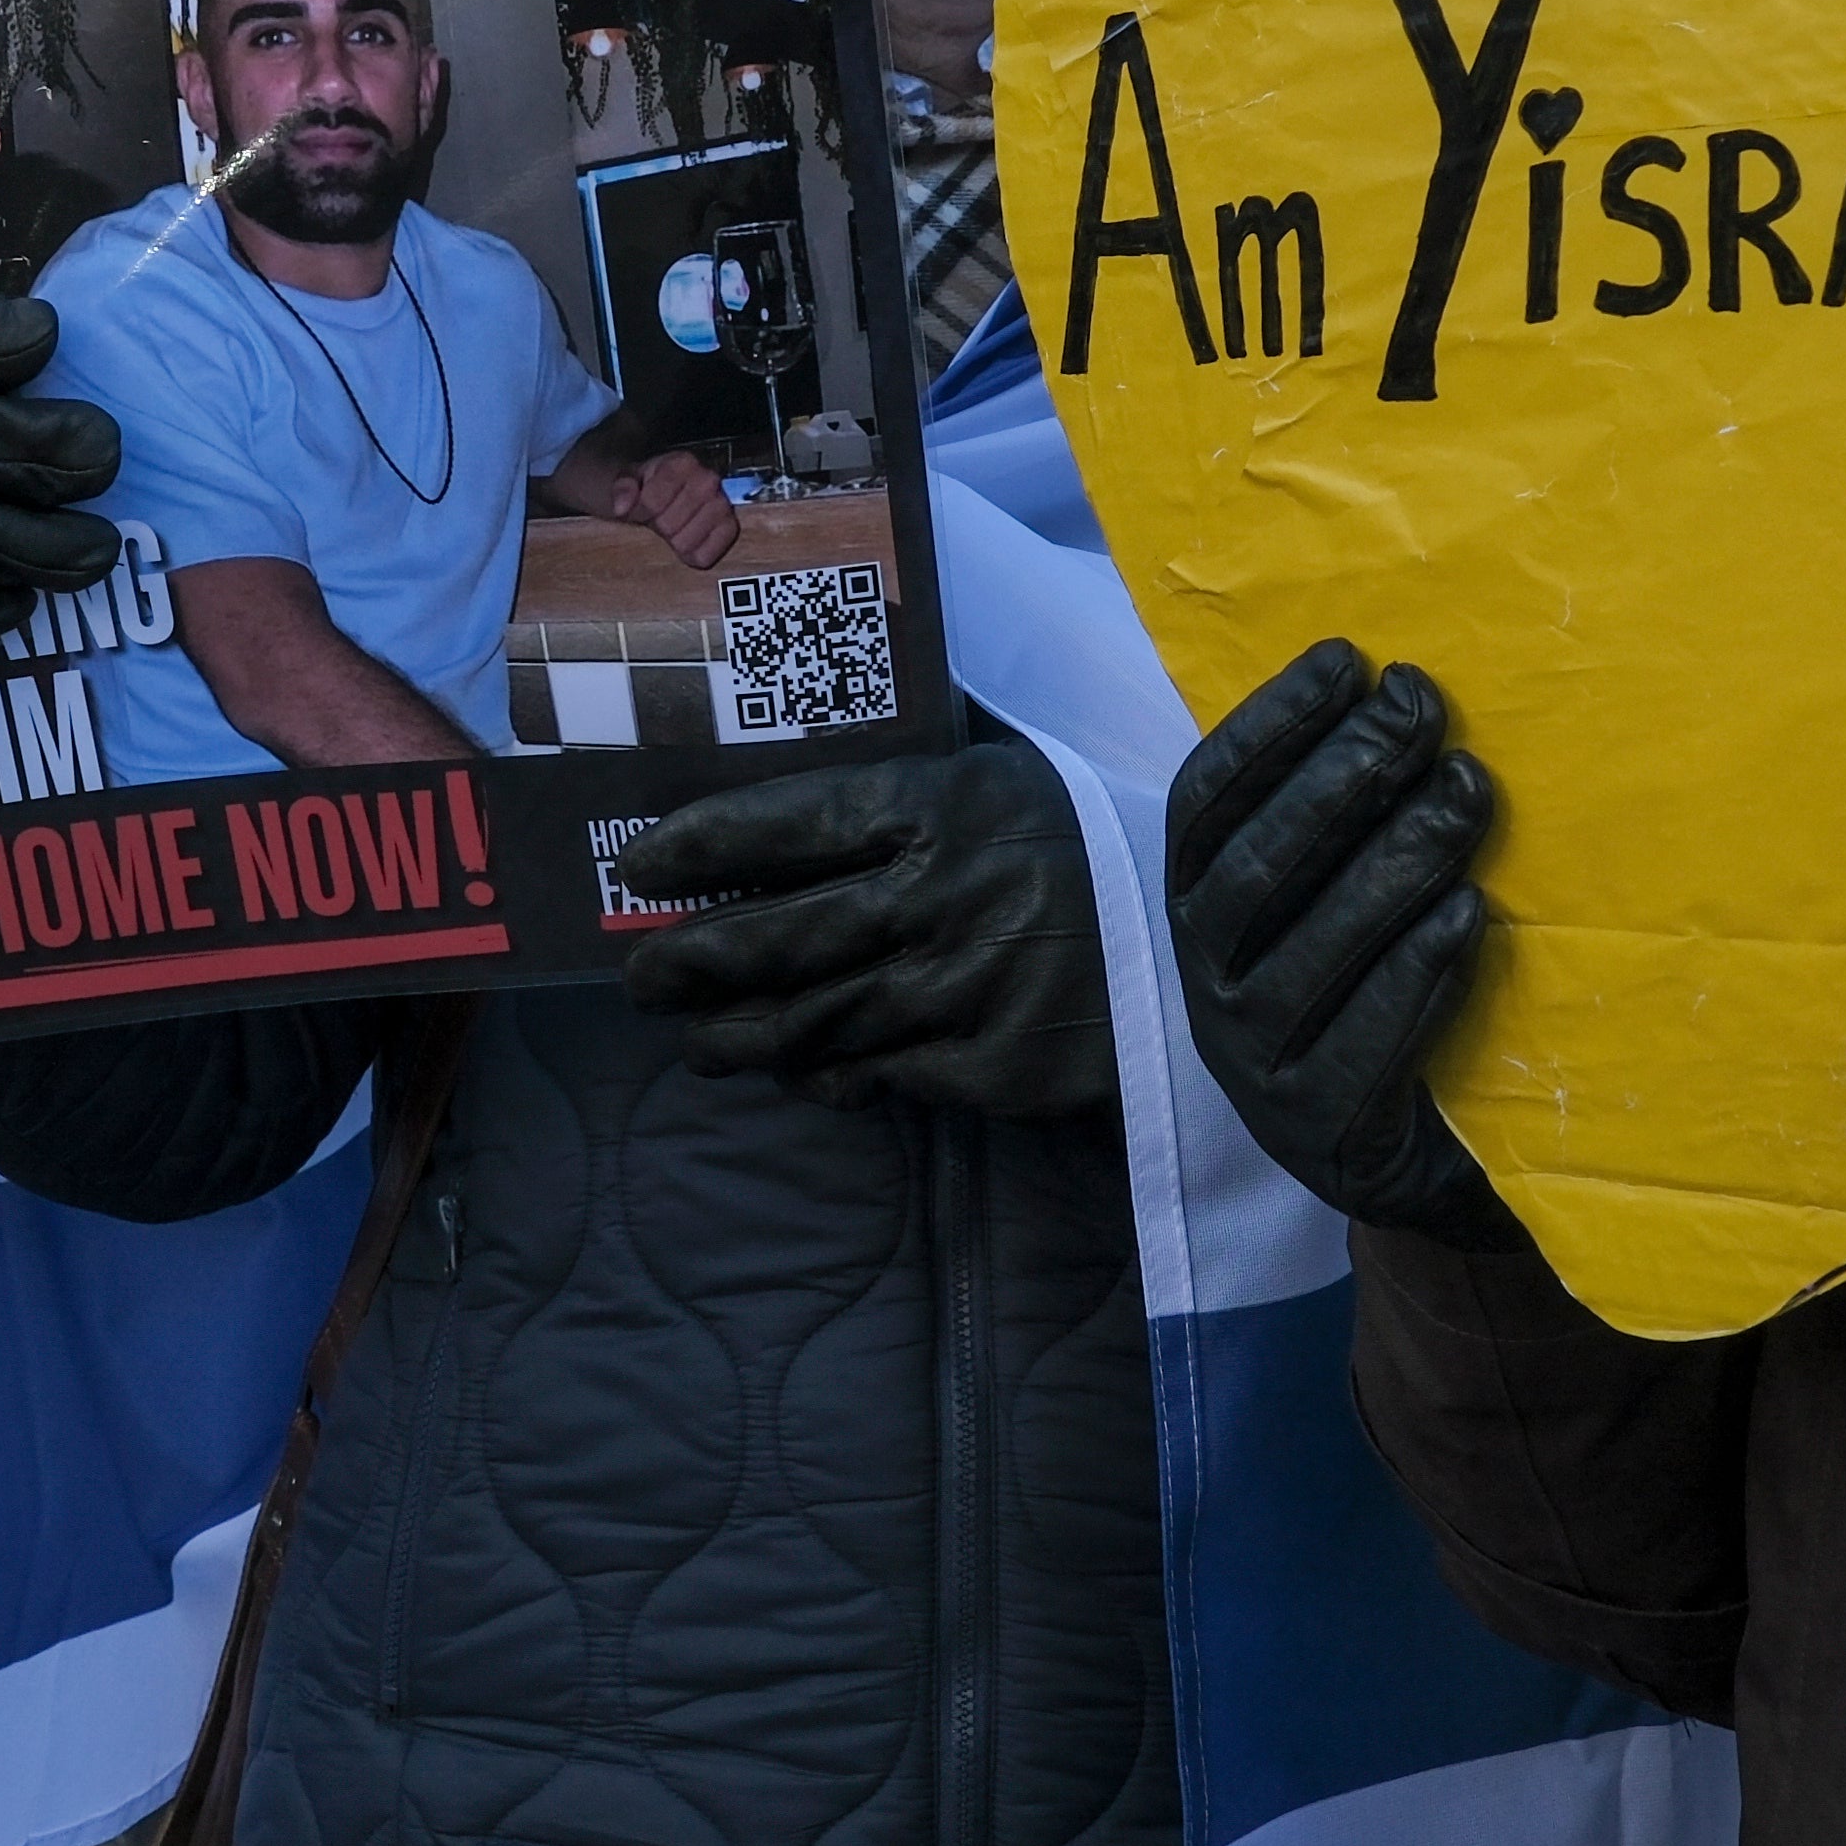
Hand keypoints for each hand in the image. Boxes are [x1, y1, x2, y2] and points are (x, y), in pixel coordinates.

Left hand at [608, 449, 738, 570]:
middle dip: (659, 526)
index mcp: (682, 463)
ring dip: (675, 541)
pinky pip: (705, 555)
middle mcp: (708, 480)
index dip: (640, 511)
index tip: (641, 509)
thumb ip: (622, 489)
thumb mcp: (629, 481)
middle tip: (660, 519)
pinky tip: (688, 540)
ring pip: (686, 542)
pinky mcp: (731, 529)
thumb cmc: (650, 488)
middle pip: (669, 525)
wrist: (671, 495)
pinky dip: (693, 555)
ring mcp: (723, 505)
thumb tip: (622, 507)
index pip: (652, 502)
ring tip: (675, 527)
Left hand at [612, 742, 1112, 1119]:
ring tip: (697, 1042)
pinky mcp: (994, 1064)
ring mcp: (967, 987)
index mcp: (941, 806)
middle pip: (779, 936)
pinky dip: (829, 1076)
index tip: (639, 868)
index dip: (700, 846)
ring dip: (738, 1037)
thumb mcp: (1003, 780)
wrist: (1206, 945)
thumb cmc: (1085, 847)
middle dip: (690, 962)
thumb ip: (905, 782)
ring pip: (813, 1020)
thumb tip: (789, 770)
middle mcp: (943, 895)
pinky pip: (879, 1075)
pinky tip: (802, 1071)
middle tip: (642, 977)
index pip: (787, 822)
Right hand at [1167, 642, 1498, 1229]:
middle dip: (1340, 777)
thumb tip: (1398, 688)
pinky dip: (1415, 972)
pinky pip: (1362, 1040)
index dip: (1269, 725)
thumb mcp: (1334, 896)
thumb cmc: (1373, 990)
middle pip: (1255, 867)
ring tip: (1469, 793)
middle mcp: (1205, 982)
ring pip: (1307, 950)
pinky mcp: (1316, 1127)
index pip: (1206, 800)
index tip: (1348, 660)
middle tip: (1422, 710)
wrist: (1403, 1157)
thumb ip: (1342, 815)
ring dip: (1393, 861)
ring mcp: (1253, 1060)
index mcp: (1195, 908)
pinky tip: (1468, 915)